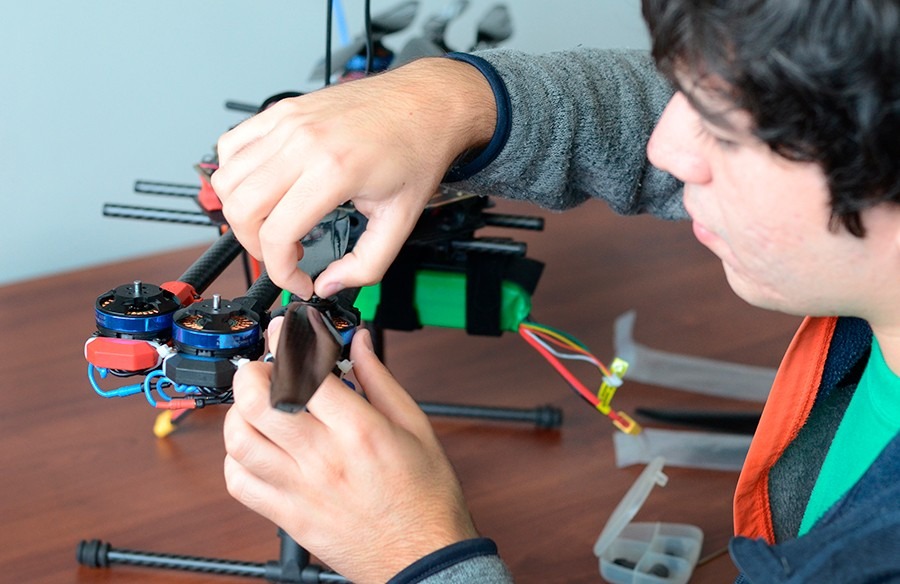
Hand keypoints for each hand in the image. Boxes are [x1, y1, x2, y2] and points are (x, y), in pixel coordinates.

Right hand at [212, 58, 495, 297]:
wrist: (427, 102)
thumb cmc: (417, 151)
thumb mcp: (401, 220)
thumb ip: (367, 264)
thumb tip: (329, 284)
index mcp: (334, 171)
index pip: (277, 234)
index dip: (281, 271)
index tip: (299, 280)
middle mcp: (303, 142)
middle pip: (241, 208)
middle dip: (254, 246)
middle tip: (282, 257)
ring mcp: (288, 122)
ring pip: (227, 177)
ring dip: (240, 213)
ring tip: (273, 225)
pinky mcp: (283, 110)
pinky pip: (231, 145)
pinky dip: (234, 174)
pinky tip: (263, 189)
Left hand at [223, 327, 477, 582]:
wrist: (423, 559)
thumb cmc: (426, 497)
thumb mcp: (416, 427)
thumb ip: (380, 380)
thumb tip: (359, 343)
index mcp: (359, 430)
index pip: (303, 370)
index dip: (286, 341)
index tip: (283, 330)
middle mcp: (323, 458)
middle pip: (256, 401)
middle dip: (252, 372)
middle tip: (265, 368)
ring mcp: (299, 489)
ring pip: (240, 440)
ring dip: (239, 412)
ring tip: (257, 405)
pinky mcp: (287, 516)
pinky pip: (240, 483)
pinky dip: (237, 458)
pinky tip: (257, 447)